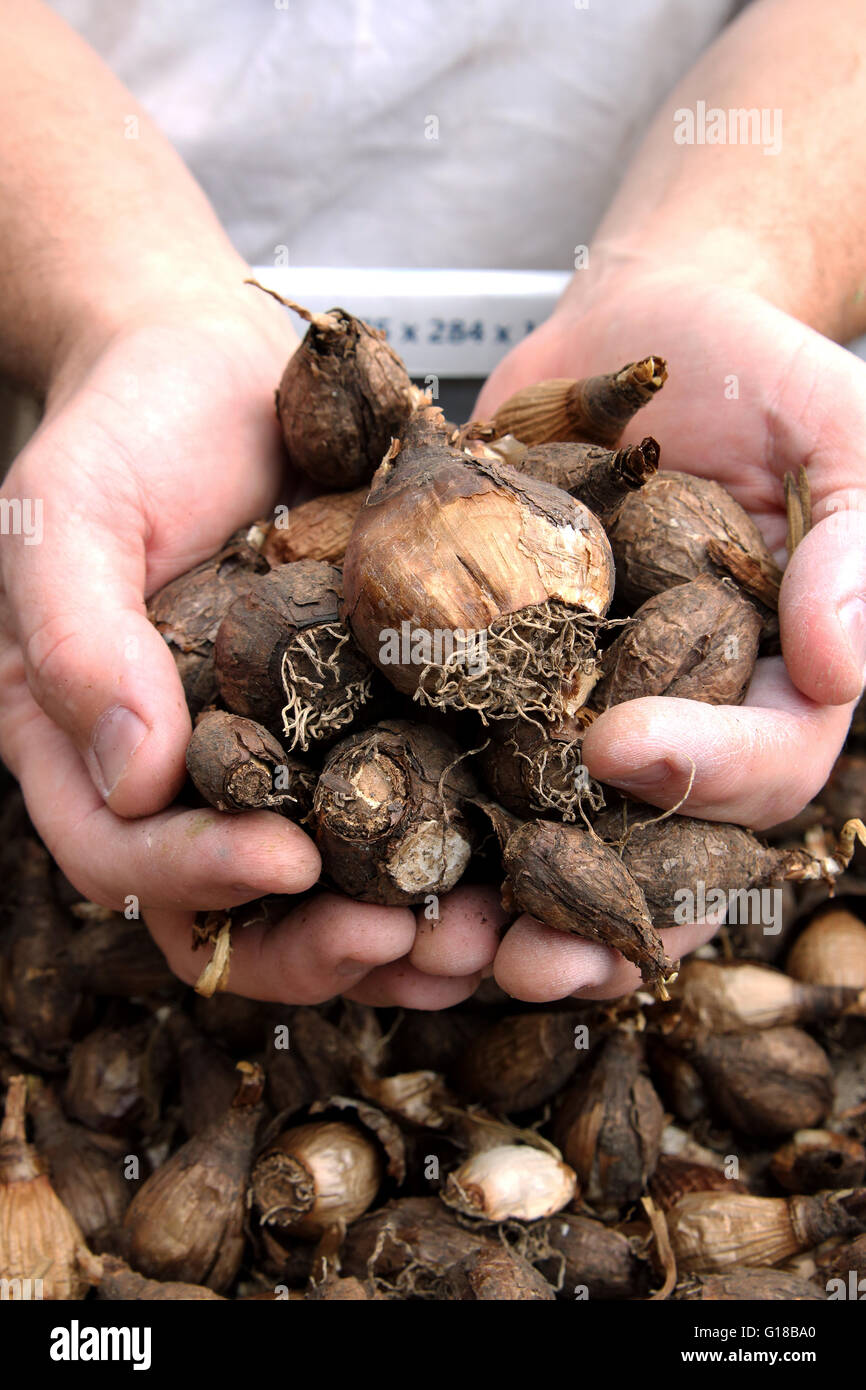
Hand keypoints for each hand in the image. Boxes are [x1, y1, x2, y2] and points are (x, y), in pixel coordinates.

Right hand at [0, 285, 499, 1006]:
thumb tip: (135, 778)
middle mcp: (189, 776)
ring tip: (480, 939)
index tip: (282, 858)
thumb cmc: (129, 429)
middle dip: (317, 942)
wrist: (229, 370)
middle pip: (233, 913)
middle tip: (404, 940)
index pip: (123, 854)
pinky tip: (518, 868)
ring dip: (399, 935)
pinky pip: (406, 811)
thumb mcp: (70, 514)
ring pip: (328, 889)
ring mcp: (285, 759)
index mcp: (93, 745)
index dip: (196, 873)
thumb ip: (77, 637)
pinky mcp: (367, 726)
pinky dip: (456, 854)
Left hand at [475, 269, 865, 1000]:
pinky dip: (420, 811)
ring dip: (495, 903)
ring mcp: (583, 704)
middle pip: (657, 846)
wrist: (630, 326)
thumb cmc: (752, 368)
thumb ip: (850, 546)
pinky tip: (360, 853)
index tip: (620, 743)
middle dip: (596, 910)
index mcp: (776, 683)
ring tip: (432, 946)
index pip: (764, 763)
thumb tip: (841, 669)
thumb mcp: (834, 432)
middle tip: (524, 957)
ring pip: (554, 831)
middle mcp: (682, 716)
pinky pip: (463, 755)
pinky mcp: (497, 675)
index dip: (704, 771)